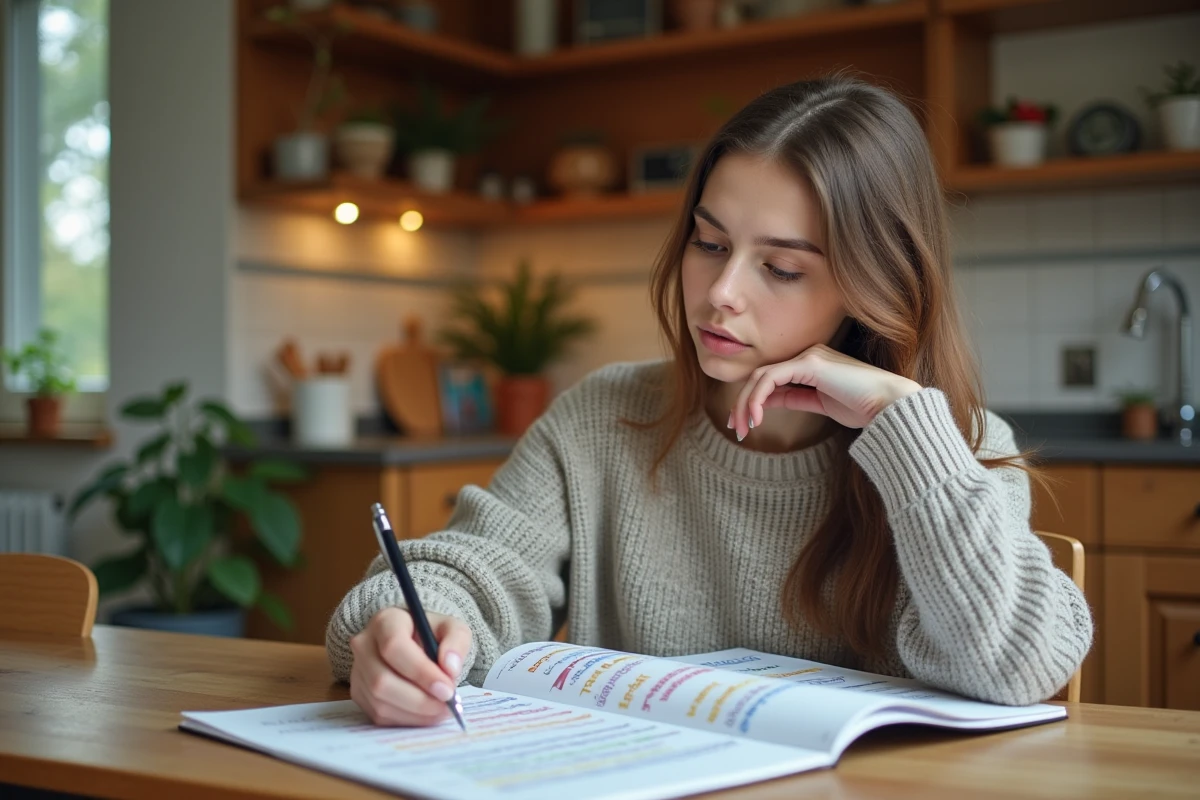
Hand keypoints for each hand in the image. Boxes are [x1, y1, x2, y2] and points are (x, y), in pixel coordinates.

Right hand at [349, 606, 471, 726]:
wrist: (415, 644)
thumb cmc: (432, 635)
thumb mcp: (452, 629)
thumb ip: (457, 642)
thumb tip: (450, 668)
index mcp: (386, 621)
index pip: (394, 646)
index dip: (420, 671)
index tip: (447, 688)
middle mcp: (364, 644)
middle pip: (382, 680)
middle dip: (419, 699)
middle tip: (447, 705)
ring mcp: (357, 670)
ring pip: (380, 701)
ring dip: (415, 713)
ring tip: (442, 710)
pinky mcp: (358, 693)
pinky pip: (379, 714)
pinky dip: (407, 719)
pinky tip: (427, 714)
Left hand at [730, 344, 921, 438]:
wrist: (891, 406)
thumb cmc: (865, 407)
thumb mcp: (821, 404)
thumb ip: (795, 398)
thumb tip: (768, 402)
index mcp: (811, 363)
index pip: (770, 378)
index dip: (751, 400)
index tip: (742, 425)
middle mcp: (808, 355)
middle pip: (761, 376)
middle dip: (743, 404)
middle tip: (736, 430)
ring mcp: (809, 356)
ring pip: (761, 376)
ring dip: (746, 403)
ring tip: (743, 428)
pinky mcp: (811, 364)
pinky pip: (771, 378)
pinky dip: (758, 398)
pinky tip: (757, 418)